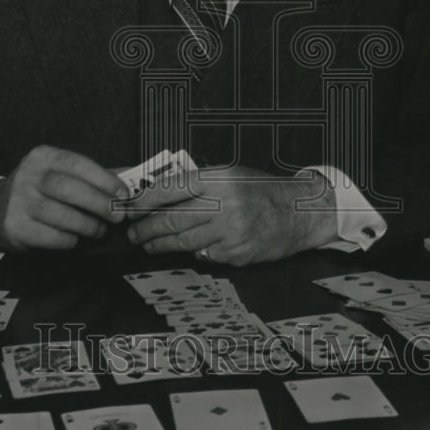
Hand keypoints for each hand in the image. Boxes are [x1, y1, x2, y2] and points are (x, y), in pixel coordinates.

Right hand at [0, 145, 127, 253]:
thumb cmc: (40, 191)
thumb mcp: (62, 174)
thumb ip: (96, 175)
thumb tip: (134, 177)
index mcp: (43, 156)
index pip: (78, 164)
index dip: (104, 180)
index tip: (123, 194)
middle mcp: (27, 175)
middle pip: (69, 189)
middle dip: (99, 204)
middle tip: (117, 217)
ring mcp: (18, 201)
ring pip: (60, 214)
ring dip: (87, 225)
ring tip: (99, 230)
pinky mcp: (14, 226)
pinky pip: (50, 236)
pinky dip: (69, 240)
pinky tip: (75, 239)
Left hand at [125, 167, 337, 265]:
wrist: (301, 211)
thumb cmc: (262, 190)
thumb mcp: (231, 174)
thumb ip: (198, 184)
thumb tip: (159, 196)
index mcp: (219, 179)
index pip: (170, 189)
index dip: (144, 201)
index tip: (129, 209)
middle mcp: (224, 204)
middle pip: (172, 220)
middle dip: (146, 229)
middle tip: (132, 234)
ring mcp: (231, 231)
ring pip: (184, 242)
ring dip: (160, 245)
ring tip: (148, 245)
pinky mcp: (237, 253)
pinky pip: (205, 255)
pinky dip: (194, 253)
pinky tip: (187, 249)